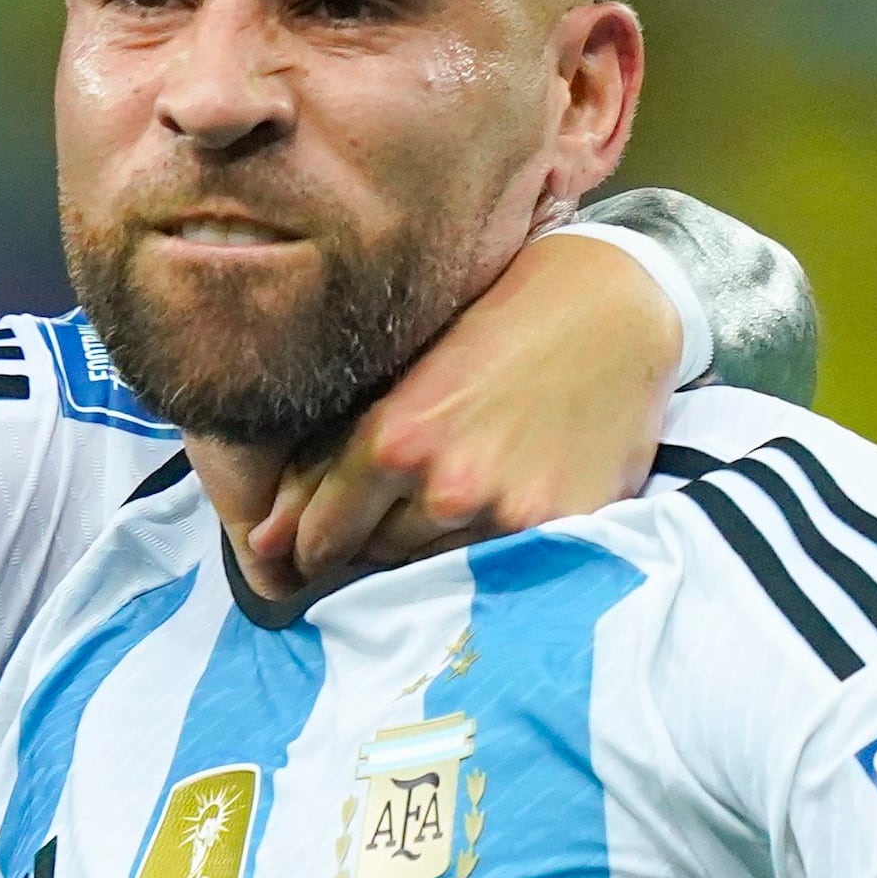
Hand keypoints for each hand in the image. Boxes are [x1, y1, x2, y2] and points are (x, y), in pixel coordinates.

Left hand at [244, 224, 679, 594]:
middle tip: (410, 495)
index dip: (316, 545)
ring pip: (437, 568)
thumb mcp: (401, 378)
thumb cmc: (494, 328)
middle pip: (379, 558)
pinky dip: (495, 549)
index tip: (320, 542)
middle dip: (379, 536)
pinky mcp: (562, 530)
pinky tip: (505, 502)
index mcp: (394, 440)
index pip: (322, 539)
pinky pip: (500, 568)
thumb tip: (263, 545)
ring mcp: (507, 515)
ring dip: (436, 545)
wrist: (613, 309)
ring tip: (462, 492)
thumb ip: (329, 464)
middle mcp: (447, 487)